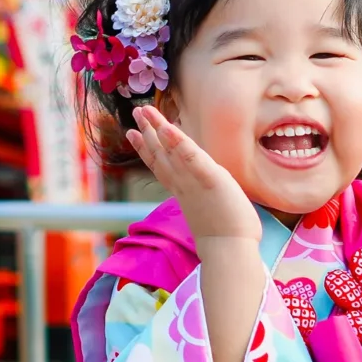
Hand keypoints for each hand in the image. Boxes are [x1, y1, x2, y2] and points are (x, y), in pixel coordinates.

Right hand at [128, 104, 259, 241]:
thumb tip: (203, 197)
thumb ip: (201, 198)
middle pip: (160, 153)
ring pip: (171, 150)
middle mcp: (183, 183)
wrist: (229, 250)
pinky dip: (179, 142)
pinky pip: (191, 157)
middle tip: (136, 112)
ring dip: (157, 128)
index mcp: (182, 190)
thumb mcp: (207, 211)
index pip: (160, 165)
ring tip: (144, 111)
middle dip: (147, 131)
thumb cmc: (225, 236)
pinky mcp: (210, 179)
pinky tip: (168, 128)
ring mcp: (194, 180)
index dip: (145, 148)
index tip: (132, 133)